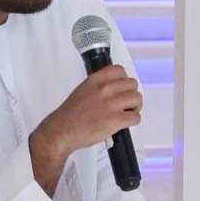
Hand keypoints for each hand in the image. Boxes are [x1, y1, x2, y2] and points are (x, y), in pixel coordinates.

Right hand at [29, 65, 141, 193]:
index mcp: (95, 80)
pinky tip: (124, 122)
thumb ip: (100, 85)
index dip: (124, 80)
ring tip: (126, 112)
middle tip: (126, 102)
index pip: (119, 70)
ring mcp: (110, 104)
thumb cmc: (71, 114)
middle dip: (131, 94)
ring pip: (137, 99)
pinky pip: (136, 117)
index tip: (122, 88)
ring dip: (134, 107)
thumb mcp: (83, 89)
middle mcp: (104, 89)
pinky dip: (133, 121)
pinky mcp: (115, 120)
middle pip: (132, 84)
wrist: (62, 130)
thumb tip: (116, 86)